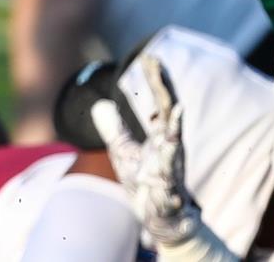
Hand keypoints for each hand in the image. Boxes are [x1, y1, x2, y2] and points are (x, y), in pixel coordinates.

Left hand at [93, 55, 201, 245]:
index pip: (159, 102)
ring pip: (173, 126)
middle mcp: (169, 141)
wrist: (157, 215)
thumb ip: (114, 128)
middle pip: (167, 107)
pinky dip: (174, 137)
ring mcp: (171, 157)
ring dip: (169, 104)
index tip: (151, 57)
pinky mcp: (170, 174)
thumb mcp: (123, 151)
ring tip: (165, 85)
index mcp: (160, 135)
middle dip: (161, 84)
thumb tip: (98, 105)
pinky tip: (174, 120)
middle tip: (154, 60)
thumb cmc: (145, 183)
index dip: (155, 81)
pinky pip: (173, 152)